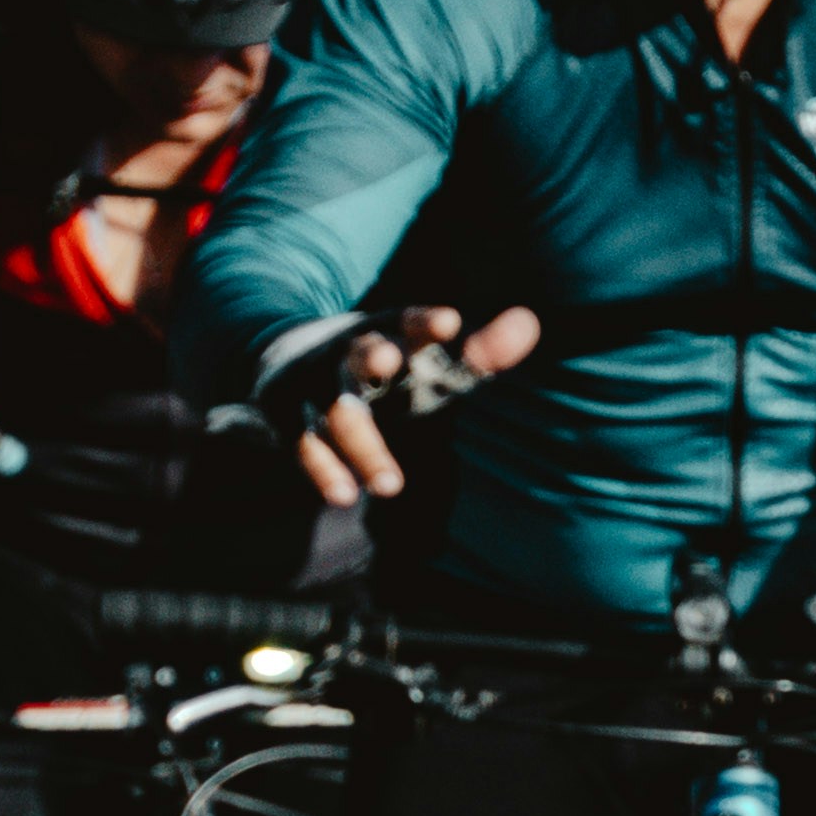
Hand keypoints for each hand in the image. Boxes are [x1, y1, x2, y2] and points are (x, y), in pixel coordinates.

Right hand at [295, 304, 540, 507]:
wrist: (286, 356)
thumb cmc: (384, 369)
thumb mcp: (428, 361)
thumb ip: (481, 352)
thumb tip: (530, 324)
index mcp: (388, 331)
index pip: (408, 320)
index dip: (426, 321)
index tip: (450, 322)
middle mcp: (347, 350)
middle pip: (360, 350)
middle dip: (370, 354)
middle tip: (386, 360)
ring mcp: (314, 380)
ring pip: (336, 409)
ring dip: (362, 444)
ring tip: (392, 486)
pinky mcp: (285, 411)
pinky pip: (301, 440)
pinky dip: (321, 467)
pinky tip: (344, 495)